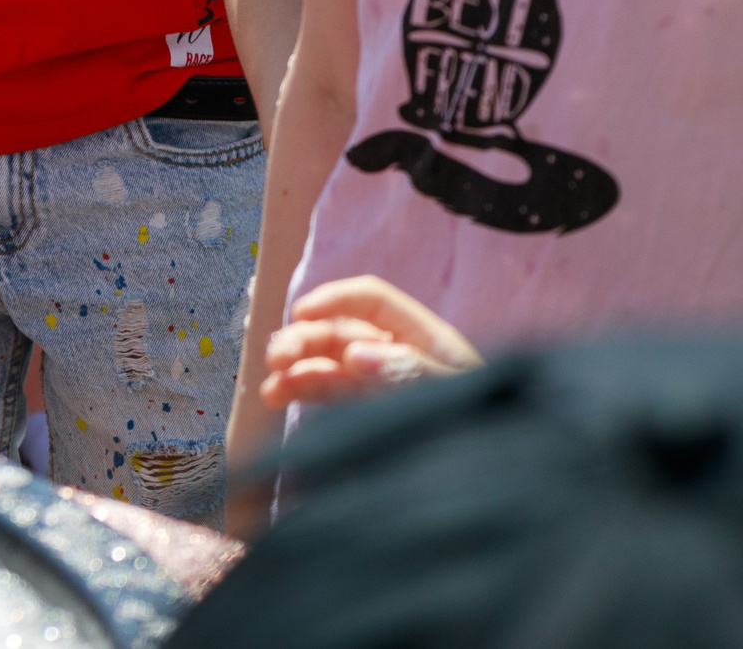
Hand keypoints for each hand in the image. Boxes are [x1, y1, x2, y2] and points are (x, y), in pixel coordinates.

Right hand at [260, 275, 482, 408]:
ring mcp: (381, 387)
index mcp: (426, 339)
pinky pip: (330, 395)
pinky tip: (278, 395)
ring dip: (296, 368)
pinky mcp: (371, 416)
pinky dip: (302, 392)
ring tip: (271, 386)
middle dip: (305, 339)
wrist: (511, 481)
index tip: (301, 313)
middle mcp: (397, 357)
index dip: (334, 300)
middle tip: (277, 358)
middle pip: (341, 331)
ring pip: (328, 364)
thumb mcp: (459, 393)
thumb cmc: (495, 427)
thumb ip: (411, 372)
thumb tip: (357, 354)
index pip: (372, 301)